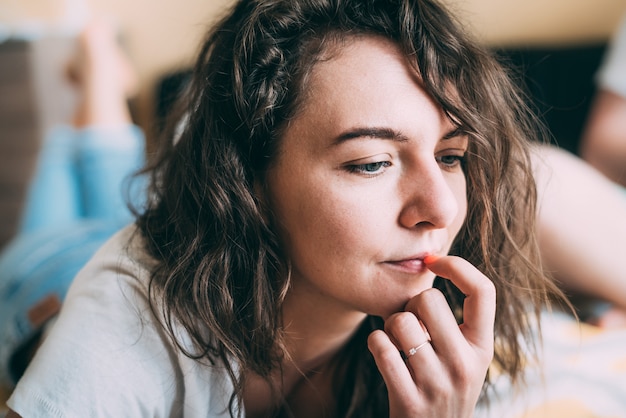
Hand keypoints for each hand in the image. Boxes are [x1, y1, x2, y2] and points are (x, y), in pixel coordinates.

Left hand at [367, 255, 495, 417]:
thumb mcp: (463, 357)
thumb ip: (452, 321)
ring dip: (390, 328)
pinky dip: (376, 344)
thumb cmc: (441, 385)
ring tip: (398, 343)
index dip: (457, 266)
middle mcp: (466, 365)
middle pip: (428, 299)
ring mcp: (438, 384)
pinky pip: (381, 346)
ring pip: (400, 321)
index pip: (483, 291)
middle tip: (411, 324)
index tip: (433, 261)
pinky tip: (384, 354)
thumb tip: (428, 262)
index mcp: (482, 348)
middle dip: (410, 304)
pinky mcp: (409, 400)